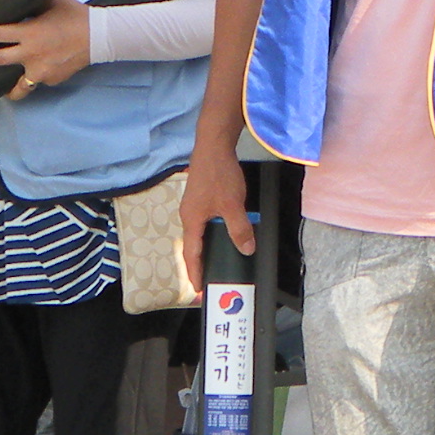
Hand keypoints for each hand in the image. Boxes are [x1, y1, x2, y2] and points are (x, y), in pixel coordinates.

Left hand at [0, 0, 89, 98]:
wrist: (99, 37)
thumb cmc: (75, 16)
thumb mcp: (52, 2)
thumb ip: (32, 3)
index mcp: (30, 33)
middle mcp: (31, 54)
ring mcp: (40, 71)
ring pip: (17, 84)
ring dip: (8, 85)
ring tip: (1, 86)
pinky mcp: (50, 80)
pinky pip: (37, 80)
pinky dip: (37, 75)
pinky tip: (43, 68)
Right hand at [180, 144, 251, 288]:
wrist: (213, 145)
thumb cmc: (218, 174)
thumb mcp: (232, 205)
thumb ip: (239, 229)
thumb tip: (246, 249)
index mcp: (191, 220)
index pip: (191, 254)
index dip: (195, 273)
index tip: (198, 289)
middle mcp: (188, 214)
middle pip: (192, 245)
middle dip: (198, 263)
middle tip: (206, 278)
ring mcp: (193, 204)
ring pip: (198, 233)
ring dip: (204, 248)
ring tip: (213, 260)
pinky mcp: (200, 196)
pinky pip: (203, 221)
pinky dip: (209, 233)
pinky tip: (221, 232)